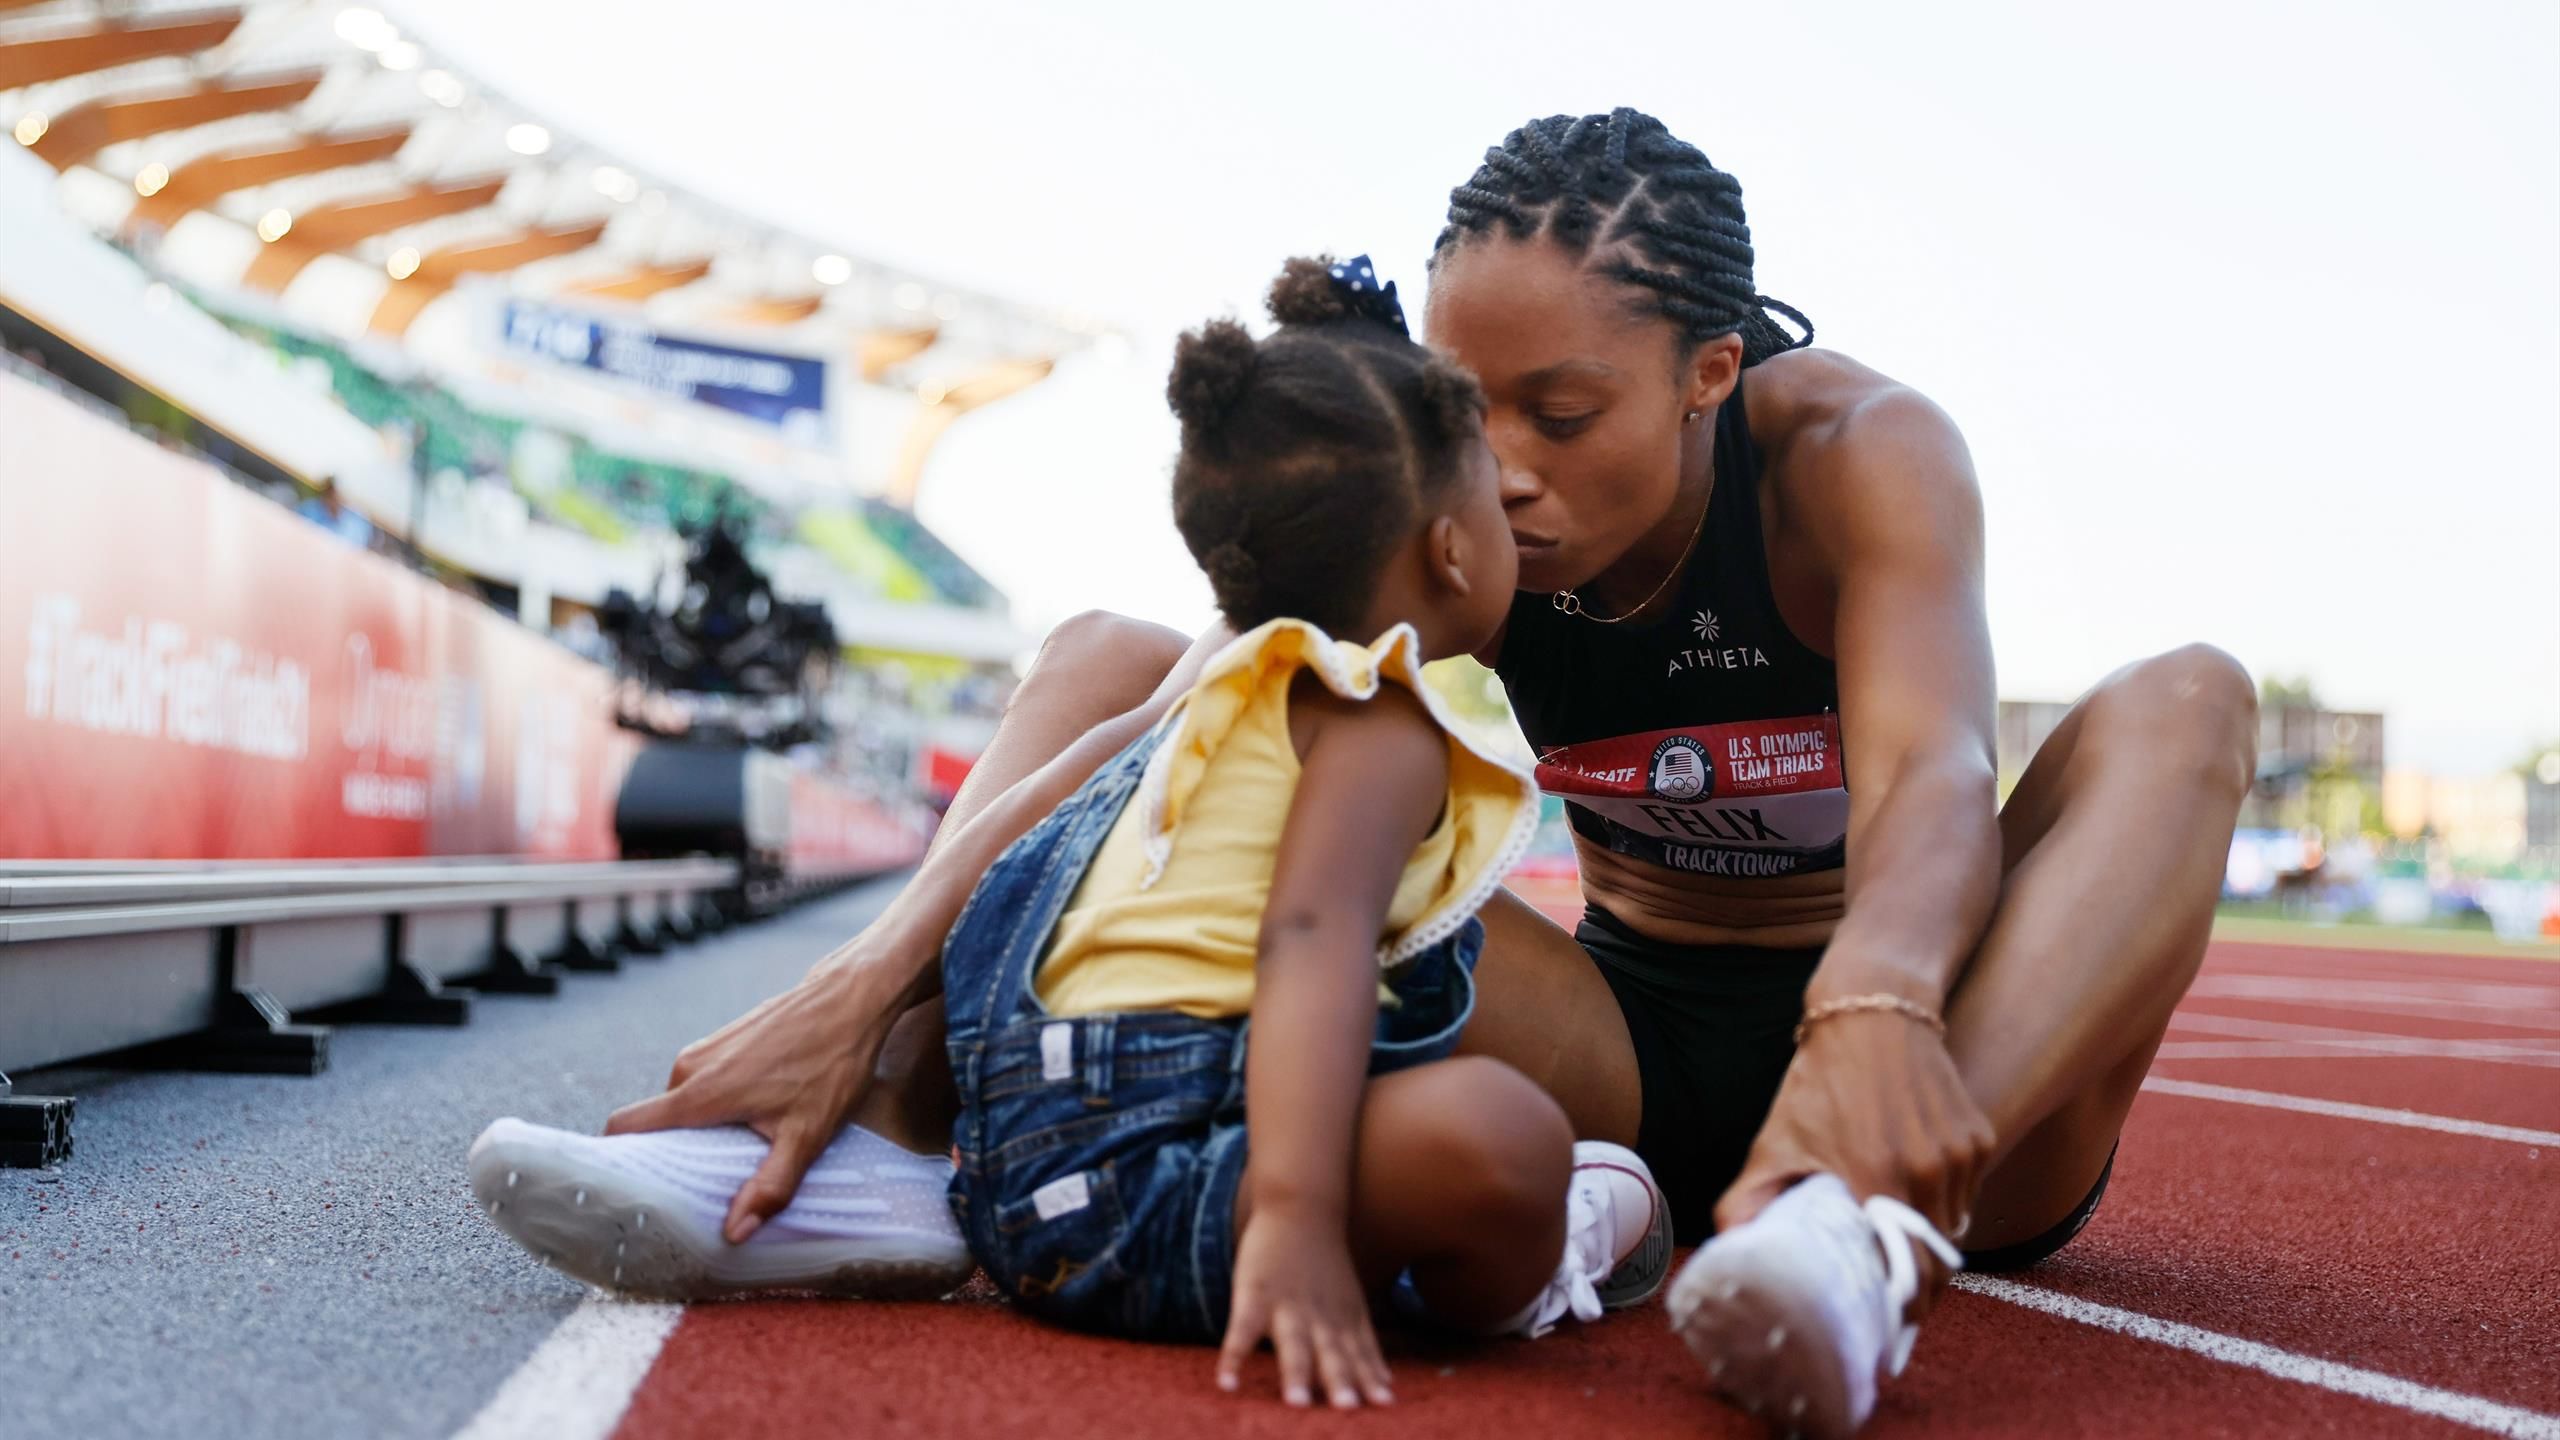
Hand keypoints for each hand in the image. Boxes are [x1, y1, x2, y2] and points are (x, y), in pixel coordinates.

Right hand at [605, 950, 912, 1243]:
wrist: (852, 999)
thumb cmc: (831, 1063)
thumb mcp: (807, 1135)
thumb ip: (770, 1186)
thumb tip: (735, 1233)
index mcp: (698, 1094)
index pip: (625, 1126)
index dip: (617, 1160)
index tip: (628, 1192)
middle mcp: (690, 1068)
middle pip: (656, 1123)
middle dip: (673, 1154)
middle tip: (701, 1187)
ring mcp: (706, 1049)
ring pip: (682, 1102)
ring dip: (700, 1129)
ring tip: (733, 1155)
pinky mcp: (724, 1039)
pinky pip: (703, 1082)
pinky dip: (716, 1105)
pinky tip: (751, 1120)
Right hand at [1216, 1205, 1392, 1408]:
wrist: (1301, 1205)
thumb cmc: (1325, 1262)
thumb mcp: (1353, 1302)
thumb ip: (1366, 1344)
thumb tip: (1387, 1384)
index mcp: (1344, 1319)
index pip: (1361, 1354)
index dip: (1370, 1380)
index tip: (1385, 1406)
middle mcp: (1320, 1316)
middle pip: (1332, 1352)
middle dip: (1340, 1382)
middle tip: (1348, 1409)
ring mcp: (1286, 1305)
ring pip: (1293, 1343)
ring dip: (1296, 1374)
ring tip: (1296, 1404)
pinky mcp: (1253, 1295)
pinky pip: (1241, 1331)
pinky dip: (1233, 1357)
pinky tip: (1227, 1383)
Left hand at [1713, 1008, 1994, 1300]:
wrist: (1871, 1013)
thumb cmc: (1818, 1083)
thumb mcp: (1773, 1142)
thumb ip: (1746, 1200)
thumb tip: (1729, 1249)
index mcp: (1877, 1182)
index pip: (1909, 1276)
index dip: (1904, 1310)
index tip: (1888, 1324)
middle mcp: (1929, 1173)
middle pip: (1937, 1262)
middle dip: (1919, 1289)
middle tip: (1895, 1300)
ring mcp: (1960, 1156)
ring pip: (1956, 1228)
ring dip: (1932, 1246)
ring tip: (1902, 1250)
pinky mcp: (1979, 1139)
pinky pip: (1968, 1193)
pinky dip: (1947, 1205)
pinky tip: (1917, 1198)